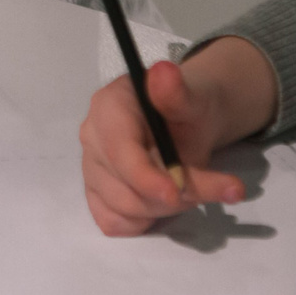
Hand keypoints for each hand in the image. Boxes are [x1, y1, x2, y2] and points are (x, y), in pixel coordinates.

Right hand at [80, 38, 276, 236]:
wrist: (188, 121)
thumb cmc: (188, 109)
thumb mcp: (193, 99)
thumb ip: (179, 93)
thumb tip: (164, 72)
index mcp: (108, 107)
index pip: (119, 152)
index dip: (146, 177)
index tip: (178, 192)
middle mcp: (91, 137)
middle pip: (123, 188)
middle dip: (169, 196)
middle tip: (205, 185)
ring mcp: (90, 167)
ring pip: (122, 210)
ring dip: (163, 209)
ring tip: (188, 188)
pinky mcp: (95, 193)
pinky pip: (113, 222)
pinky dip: (142, 222)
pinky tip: (159, 201)